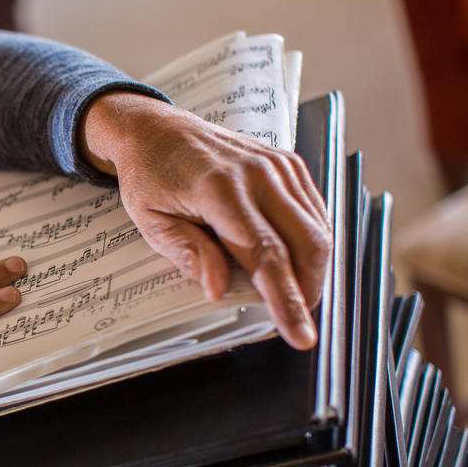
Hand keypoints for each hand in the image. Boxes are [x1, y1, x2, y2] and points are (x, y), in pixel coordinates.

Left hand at [80, 92, 331, 349]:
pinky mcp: (288, 164)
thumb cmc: (150, 175)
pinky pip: (314, 211)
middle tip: (296, 320)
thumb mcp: (150, 220)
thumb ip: (187, 253)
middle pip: (304, 243)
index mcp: (218, 188)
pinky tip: (295, 261)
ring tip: (293, 293)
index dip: (286, 298)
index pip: (265, 253)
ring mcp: (277, 165)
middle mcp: (256, 173)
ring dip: (314, 269)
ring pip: (317, 229)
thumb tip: (218, 290)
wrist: (156, 131)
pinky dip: (312, 242)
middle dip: (308, 289)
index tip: (301, 335)